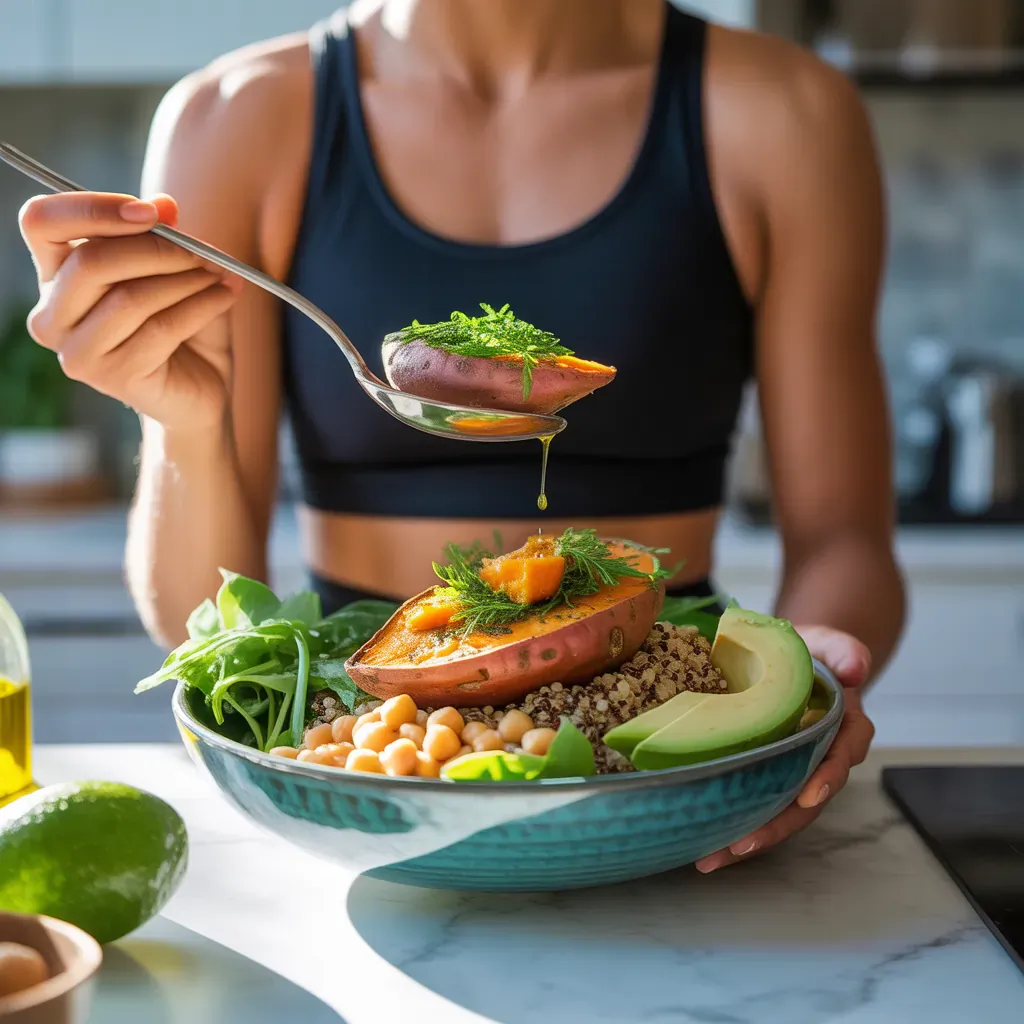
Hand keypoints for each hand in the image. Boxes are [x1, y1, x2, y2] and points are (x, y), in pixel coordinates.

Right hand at [19, 191, 241, 431]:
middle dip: (157, 249)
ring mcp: (78, 352)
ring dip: (185, 279)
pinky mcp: (113, 378)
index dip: (93, 208)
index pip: (42, 222)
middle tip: (202, 252)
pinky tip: (225, 296)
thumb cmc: (180, 326)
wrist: (199, 391)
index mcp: (54, 276)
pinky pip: (161, 329)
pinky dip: (201, 306)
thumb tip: (164, 205)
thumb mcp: (171, 271)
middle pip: (91, 261)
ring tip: (220, 275)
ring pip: (129, 298)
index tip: (152, 213)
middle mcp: (52, 315)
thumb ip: (160, 236)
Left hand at [694, 625, 874, 872]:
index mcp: (843, 726)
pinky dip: (732, 824)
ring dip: (748, 837)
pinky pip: (754, 804)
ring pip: (779, 812)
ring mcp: (793, 769)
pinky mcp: (765, 774)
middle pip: (807, 800)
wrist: (789, 657)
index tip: (809, 796)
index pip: (844, 753)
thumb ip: (843, 649)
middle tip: (741, 844)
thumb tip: (856, 668)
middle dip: (776, 826)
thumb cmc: (807, 651)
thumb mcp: (825, 642)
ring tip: (710, 858)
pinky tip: (701, 844)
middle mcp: (822, 756)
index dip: (828, 776)